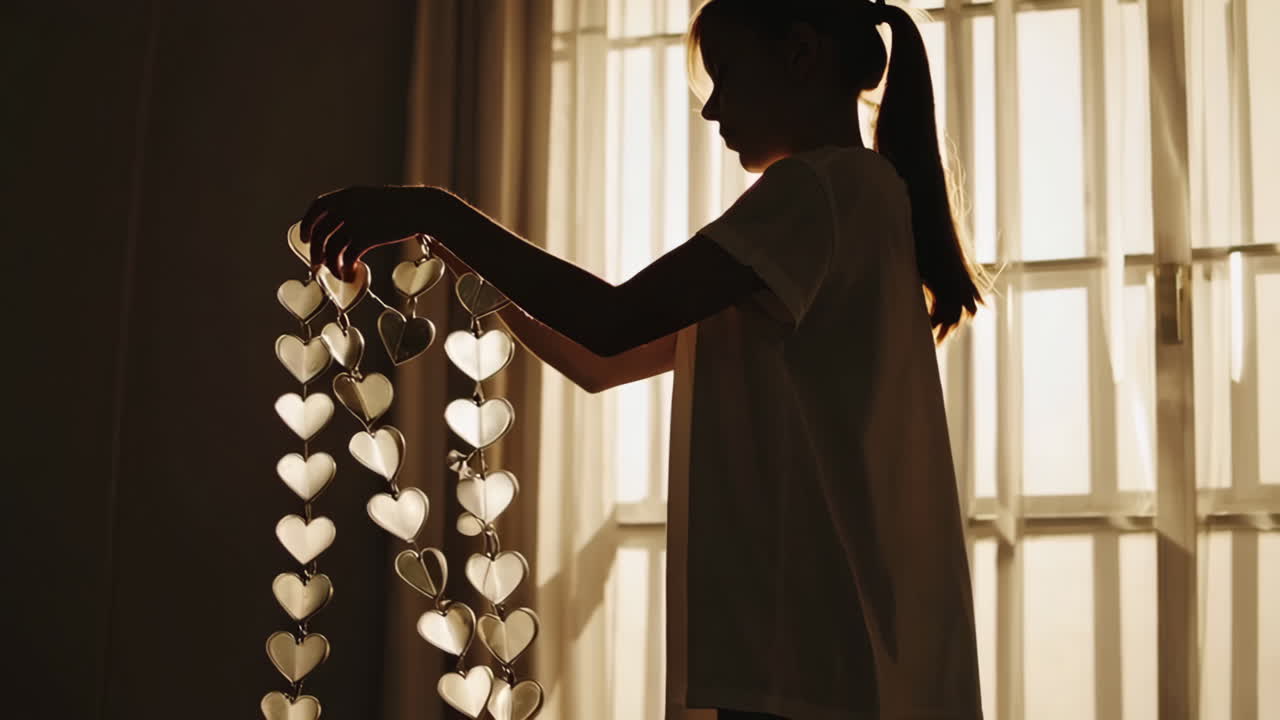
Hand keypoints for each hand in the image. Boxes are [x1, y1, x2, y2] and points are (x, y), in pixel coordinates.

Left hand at [300, 185, 436, 278]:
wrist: (421, 208)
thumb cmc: (402, 207)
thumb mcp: (374, 200)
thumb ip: (357, 209)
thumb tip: (345, 230)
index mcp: (347, 195)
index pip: (317, 206)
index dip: (307, 223)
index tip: (304, 237)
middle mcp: (347, 206)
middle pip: (320, 231)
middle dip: (315, 251)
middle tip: (316, 264)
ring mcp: (355, 221)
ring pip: (332, 247)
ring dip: (330, 264)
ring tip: (336, 273)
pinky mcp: (366, 236)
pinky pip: (347, 257)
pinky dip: (345, 269)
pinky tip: (350, 275)